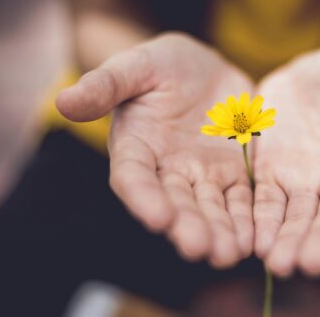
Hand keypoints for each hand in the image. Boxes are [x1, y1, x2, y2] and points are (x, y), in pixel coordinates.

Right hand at [56, 33, 253, 267]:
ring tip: (231, 253)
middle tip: (201, 249)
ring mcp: (202, 175)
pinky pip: (241, 199)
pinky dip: (247, 219)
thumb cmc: (161, 65)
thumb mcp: (135, 66)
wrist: (202, 69)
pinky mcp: (234, 173)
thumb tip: (63, 101)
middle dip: (188, 226)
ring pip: (211, 208)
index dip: (144, 198)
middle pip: (176, 203)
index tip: (158, 218)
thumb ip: (105, 84)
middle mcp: (167, 170)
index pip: (134, 178)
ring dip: (220, 232)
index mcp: (136, 148)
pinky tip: (256, 238)